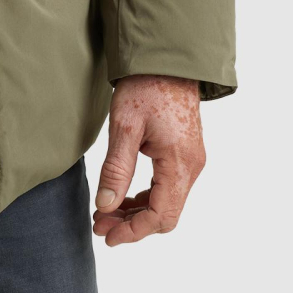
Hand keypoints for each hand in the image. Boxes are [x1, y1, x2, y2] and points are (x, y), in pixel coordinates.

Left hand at [93, 74, 204, 245]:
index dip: (133, 231)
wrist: (167, 57)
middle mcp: (192, 167)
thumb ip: (116, 169)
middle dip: (132, 224)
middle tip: (100, 223)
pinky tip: (123, 194)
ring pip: (167, 202)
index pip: (160, 216)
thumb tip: (105, 206)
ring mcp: (192, 160)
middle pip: (165, 214)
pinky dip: (146, 196)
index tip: (106, 234)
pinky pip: (168, 186)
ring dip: (137, 211)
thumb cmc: (146, 85)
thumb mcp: (125, 125)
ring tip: (106, 211)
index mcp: (180, 163)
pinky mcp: (186, 152)